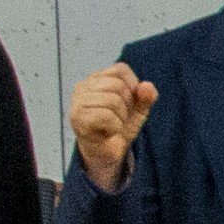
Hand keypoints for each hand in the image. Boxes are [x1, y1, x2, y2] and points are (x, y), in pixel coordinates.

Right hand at [68, 62, 156, 192]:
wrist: (107, 153)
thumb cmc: (119, 126)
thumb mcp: (138, 109)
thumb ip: (146, 96)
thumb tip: (146, 86)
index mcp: (96, 79)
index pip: (121, 69)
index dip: (133, 86)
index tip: (129, 103)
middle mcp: (83, 86)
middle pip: (118, 85)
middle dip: (127, 105)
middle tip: (119, 118)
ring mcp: (77, 102)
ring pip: (112, 100)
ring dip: (121, 118)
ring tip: (113, 125)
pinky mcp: (77, 118)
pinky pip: (106, 116)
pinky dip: (114, 127)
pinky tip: (108, 132)